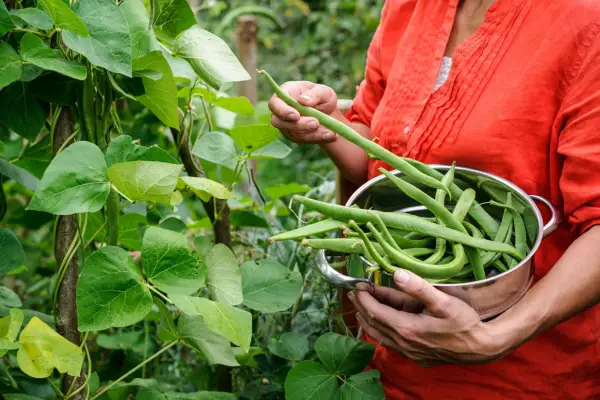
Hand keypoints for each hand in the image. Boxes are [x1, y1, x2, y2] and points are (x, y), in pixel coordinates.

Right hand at [268, 81, 337, 143]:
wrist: (326, 109)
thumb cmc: (321, 95)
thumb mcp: (322, 90)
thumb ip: (314, 94)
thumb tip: (303, 101)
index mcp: (284, 94)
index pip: (274, 104)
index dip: (282, 111)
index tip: (296, 116)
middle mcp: (281, 111)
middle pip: (279, 122)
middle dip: (298, 125)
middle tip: (315, 123)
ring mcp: (286, 125)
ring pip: (292, 134)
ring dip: (311, 135)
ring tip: (329, 132)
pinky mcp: (295, 136)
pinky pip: (304, 140)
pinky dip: (318, 139)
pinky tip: (332, 136)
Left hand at [349, 270, 507, 366]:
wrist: (482, 348)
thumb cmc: (464, 323)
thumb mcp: (444, 301)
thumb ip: (419, 287)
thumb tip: (396, 273)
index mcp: (407, 328)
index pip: (376, 312)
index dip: (364, 298)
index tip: (357, 285)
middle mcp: (404, 343)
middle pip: (374, 325)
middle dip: (361, 308)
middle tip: (353, 293)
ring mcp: (410, 352)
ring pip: (381, 336)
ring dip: (370, 320)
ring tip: (362, 306)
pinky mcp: (416, 356)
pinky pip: (391, 342)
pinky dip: (382, 330)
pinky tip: (384, 322)